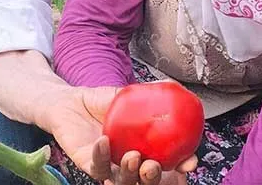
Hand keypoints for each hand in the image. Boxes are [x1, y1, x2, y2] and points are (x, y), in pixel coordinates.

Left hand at [44, 86, 196, 183]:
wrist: (71, 101)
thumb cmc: (101, 101)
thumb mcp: (128, 94)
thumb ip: (150, 92)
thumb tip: (175, 85)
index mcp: (144, 147)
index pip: (167, 162)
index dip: (180, 165)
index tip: (189, 162)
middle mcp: (128, 160)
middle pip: (145, 179)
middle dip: (153, 178)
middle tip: (155, 166)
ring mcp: (109, 164)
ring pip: (122, 180)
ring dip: (129, 172)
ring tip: (133, 156)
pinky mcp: (88, 164)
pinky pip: (97, 166)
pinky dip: (101, 156)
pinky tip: (103, 141)